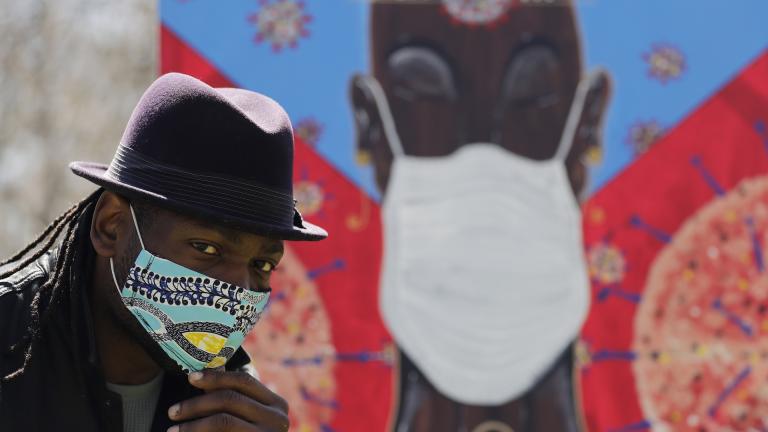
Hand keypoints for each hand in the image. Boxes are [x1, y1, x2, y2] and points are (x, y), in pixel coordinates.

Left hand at [167, 369, 289, 430]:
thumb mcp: (249, 417)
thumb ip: (235, 398)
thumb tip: (210, 371)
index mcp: (277, 405)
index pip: (243, 380)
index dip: (215, 376)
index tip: (189, 378)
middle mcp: (278, 420)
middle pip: (230, 399)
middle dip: (196, 403)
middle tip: (172, 411)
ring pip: (223, 420)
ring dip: (192, 422)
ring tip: (172, 429)